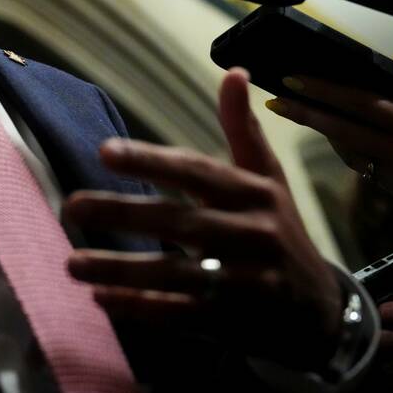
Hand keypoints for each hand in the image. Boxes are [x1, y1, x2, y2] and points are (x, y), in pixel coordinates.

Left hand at [64, 68, 343, 370]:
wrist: (321, 312)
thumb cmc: (280, 232)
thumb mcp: (269, 179)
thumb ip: (244, 129)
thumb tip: (235, 71)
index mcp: (253, 193)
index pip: (197, 171)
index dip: (152, 161)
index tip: (103, 152)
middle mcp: (251, 234)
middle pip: (179, 223)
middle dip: (123, 214)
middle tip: (71, 207)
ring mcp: (244, 281)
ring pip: (175, 273)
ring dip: (121, 269)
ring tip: (72, 263)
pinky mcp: (233, 322)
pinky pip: (181, 314)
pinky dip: (142, 308)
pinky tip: (101, 299)